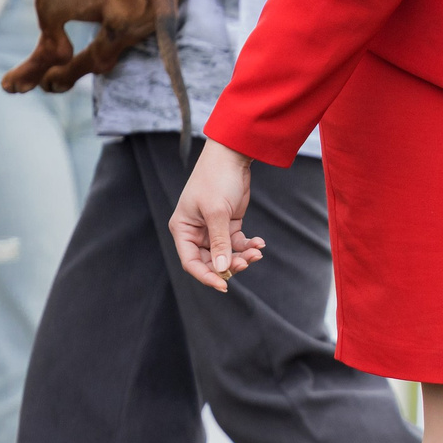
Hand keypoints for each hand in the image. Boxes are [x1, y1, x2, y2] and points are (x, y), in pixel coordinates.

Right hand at [169, 143, 265, 291]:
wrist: (233, 157)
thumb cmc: (216, 179)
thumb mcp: (217, 212)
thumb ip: (219, 243)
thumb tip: (221, 270)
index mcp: (183, 229)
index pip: (191, 262)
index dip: (206, 276)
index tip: (223, 285)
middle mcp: (196, 232)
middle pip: (211, 261)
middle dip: (230, 265)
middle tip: (247, 262)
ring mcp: (213, 229)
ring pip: (227, 254)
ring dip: (242, 256)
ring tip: (257, 251)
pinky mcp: (229, 224)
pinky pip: (238, 243)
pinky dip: (249, 245)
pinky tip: (259, 243)